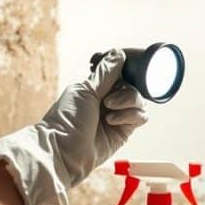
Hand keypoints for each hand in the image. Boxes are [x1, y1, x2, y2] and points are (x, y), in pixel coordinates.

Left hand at [0, 49, 147, 204]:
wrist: (64, 152)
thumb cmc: (67, 120)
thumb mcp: (85, 90)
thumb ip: (106, 73)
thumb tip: (118, 52)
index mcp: (95, 87)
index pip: (120, 73)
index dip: (126, 71)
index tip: (126, 70)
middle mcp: (108, 100)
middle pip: (132, 86)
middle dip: (124, 92)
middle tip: (108, 101)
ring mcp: (117, 116)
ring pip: (138, 101)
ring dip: (127, 103)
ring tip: (109, 113)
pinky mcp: (123, 132)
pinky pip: (140, 117)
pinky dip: (131, 116)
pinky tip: (113, 122)